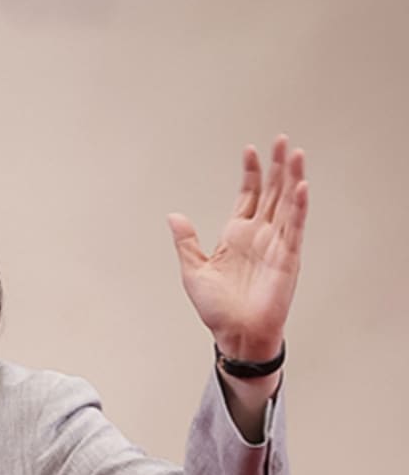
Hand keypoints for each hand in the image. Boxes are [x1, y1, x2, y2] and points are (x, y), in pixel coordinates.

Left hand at [168, 136, 307, 363]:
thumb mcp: (193, 271)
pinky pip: (295, 228)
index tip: (250, 149)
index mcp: (236, 235)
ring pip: (287, 204)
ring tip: (296, 154)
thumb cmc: (217, 309)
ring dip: (292, 179)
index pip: (248, 195)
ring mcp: (276, 244)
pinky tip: (301, 187)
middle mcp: (259, 235)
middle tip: (283, 140)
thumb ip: (186, 242)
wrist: (235, 334)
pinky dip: (298, 207)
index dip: (251, 172)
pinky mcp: (288, 258)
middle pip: (272, 192)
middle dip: (278, 166)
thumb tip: (173, 215)